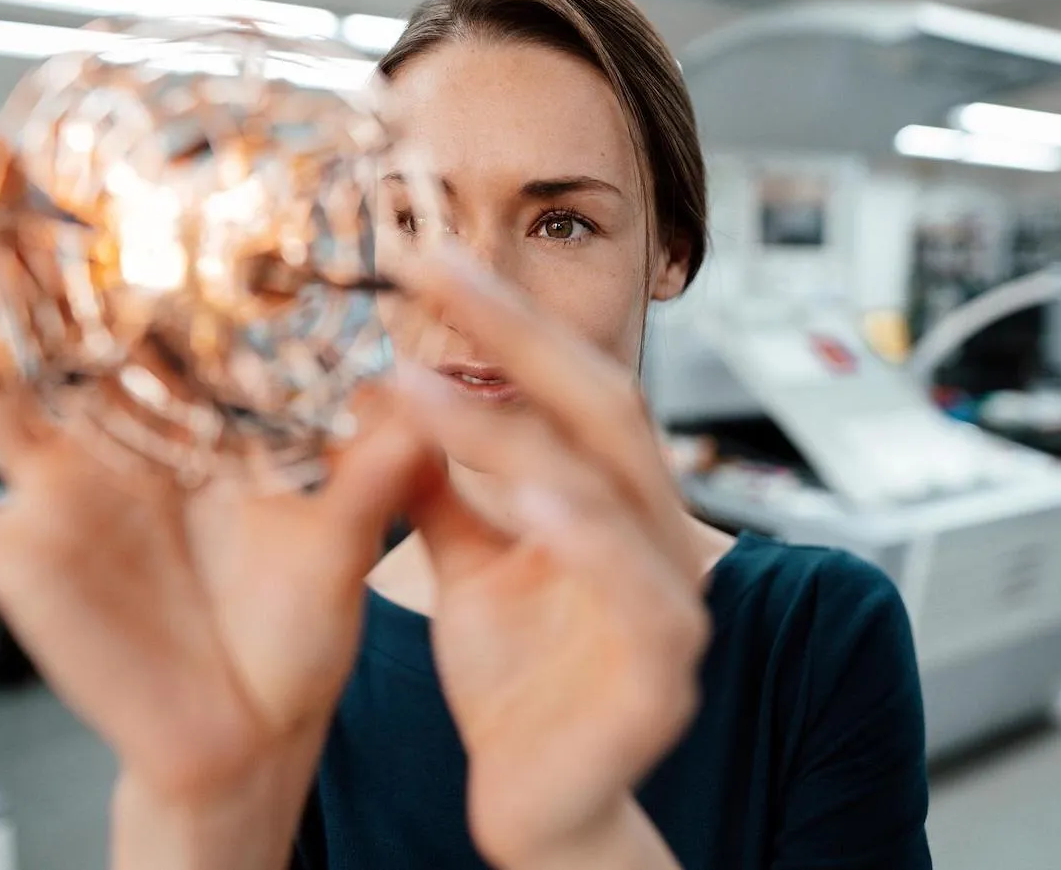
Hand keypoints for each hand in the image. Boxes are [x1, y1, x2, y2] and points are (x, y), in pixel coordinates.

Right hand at [0, 140, 438, 804]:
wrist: (251, 732)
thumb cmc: (300, 628)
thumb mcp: (349, 534)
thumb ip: (380, 463)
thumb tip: (432, 389)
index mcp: (188, 421)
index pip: (146, 307)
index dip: (128, 235)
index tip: (118, 152)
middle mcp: (114, 442)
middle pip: (54, 321)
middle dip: (26, 236)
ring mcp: (57, 495)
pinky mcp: (17, 559)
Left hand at [394, 245, 711, 868]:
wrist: (547, 804)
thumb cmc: (518, 680)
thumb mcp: (468, 564)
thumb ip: (442, 488)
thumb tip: (389, 401)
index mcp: (613, 499)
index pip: (567, 384)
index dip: (503, 318)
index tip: (424, 257)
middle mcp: (655, 533)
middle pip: (603, 405)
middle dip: (517, 336)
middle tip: (432, 273)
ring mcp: (671, 602)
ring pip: (619, 489)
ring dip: (528, 434)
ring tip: (435, 390)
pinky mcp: (665, 678)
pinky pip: (638, 596)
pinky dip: (588, 542)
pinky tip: (528, 504)